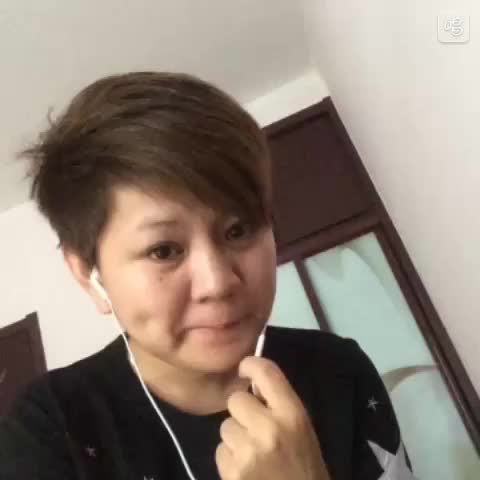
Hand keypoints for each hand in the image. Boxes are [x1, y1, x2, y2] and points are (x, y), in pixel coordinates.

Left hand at [215, 357, 329, 479]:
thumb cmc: (305, 471)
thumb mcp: (301, 433)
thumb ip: (279, 408)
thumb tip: (252, 386)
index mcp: (293, 415)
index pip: (267, 373)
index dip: (250, 365)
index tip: (244, 368)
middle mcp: (269, 428)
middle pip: (236, 399)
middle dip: (241, 412)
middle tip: (253, 429)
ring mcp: (249, 451)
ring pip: (225, 426)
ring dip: (234, 439)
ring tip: (252, 457)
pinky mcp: (233, 472)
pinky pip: (220, 451)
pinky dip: (229, 460)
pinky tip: (245, 473)